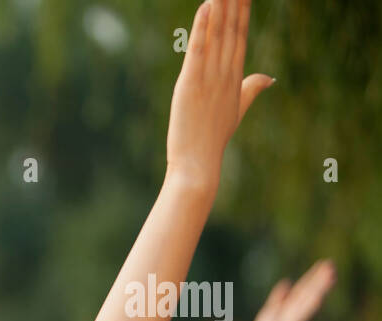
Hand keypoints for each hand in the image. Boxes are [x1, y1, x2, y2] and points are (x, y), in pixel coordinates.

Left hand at [165, 0, 272, 194]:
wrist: (198, 164)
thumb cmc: (213, 139)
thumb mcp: (236, 110)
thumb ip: (251, 89)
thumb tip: (269, 78)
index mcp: (235, 78)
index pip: (240, 37)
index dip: (242, 11)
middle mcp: (225, 74)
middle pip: (231, 30)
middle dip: (234, 3)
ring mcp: (209, 79)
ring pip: (217, 35)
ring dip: (220, 8)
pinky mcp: (190, 85)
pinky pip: (198, 51)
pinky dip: (201, 29)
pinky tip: (205, 7)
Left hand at [251, 259, 336, 320]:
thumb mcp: (270, 312)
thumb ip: (278, 298)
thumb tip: (287, 281)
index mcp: (291, 306)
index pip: (304, 287)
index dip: (313, 275)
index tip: (324, 263)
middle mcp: (297, 310)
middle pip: (311, 290)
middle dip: (321, 278)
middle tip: (331, 264)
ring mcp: (297, 318)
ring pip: (311, 300)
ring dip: (321, 289)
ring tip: (331, 276)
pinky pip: (304, 317)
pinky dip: (311, 307)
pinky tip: (319, 298)